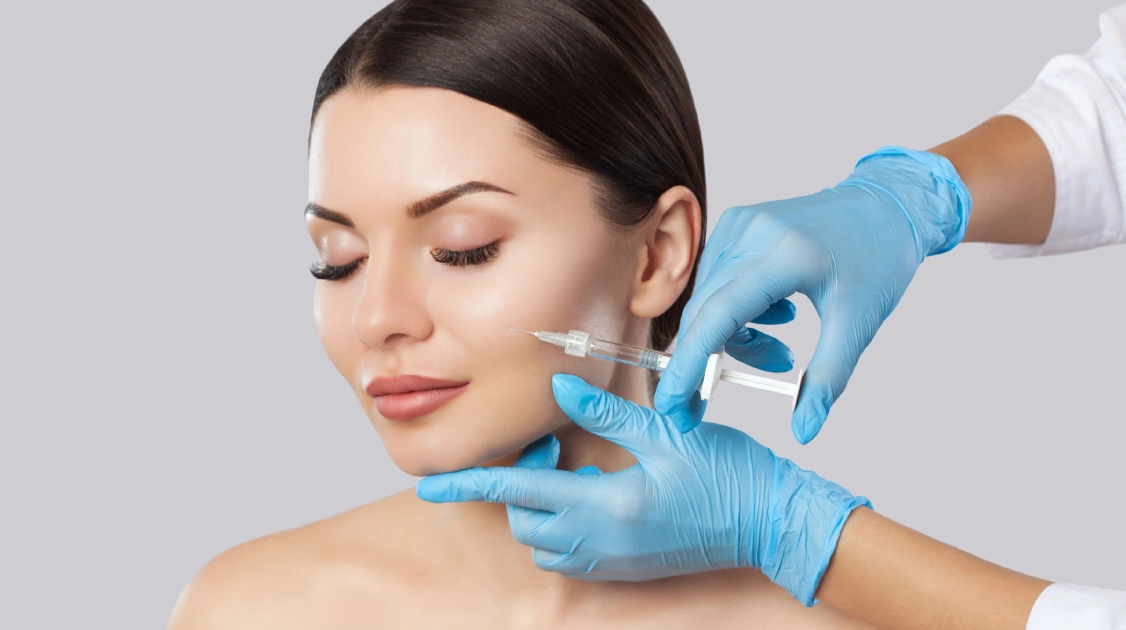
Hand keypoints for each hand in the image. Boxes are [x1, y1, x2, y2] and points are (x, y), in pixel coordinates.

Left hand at [416, 374, 868, 604]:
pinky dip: (563, 528)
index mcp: (607, 506)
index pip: (518, 494)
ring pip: (545, 544)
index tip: (429, 485)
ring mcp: (616, 561)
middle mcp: (604, 542)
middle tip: (550, 452)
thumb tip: (560, 390)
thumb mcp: (667, 432)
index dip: (469, 485)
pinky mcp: (629, 568)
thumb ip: (607, 413)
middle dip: (518, 489)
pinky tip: (593, 495)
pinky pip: (572, 556)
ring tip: (572, 474)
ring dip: (540, 511)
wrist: (772, 522)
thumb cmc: (729, 476)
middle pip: (525, 523)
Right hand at [655, 147, 970, 442]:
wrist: (887, 205)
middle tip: (704, 405)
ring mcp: (740, 224)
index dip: (690, 362)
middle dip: (703, 363)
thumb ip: (828, 378)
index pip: (720, 314)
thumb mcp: (860, 324)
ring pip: (709, 299)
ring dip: (732, 338)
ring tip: (779, 353)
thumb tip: (805, 430)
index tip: (672, 403)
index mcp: (787, 254)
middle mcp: (754, 232)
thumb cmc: (879, 259)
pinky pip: (716, 281)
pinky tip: (776, 316)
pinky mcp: (736, 224)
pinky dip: (735, 312)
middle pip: (706, 311)